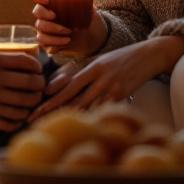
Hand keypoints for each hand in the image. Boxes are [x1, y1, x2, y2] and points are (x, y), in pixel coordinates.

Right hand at [0, 50, 44, 131]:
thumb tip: (8, 47)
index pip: (25, 62)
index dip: (37, 67)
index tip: (39, 71)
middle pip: (30, 84)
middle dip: (39, 87)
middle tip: (40, 89)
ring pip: (23, 105)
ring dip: (31, 105)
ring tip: (31, 104)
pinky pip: (9, 121)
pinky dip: (17, 121)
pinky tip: (18, 118)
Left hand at [28, 36, 183, 120]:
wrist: (151, 55)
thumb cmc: (122, 59)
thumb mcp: (101, 62)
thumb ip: (84, 75)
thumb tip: (61, 87)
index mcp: (92, 67)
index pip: (67, 87)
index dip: (49, 100)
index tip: (33, 111)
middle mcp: (100, 77)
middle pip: (73, 99)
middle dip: (52, 111)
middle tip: (33, 122)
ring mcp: (113, 87)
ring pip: (88, 107)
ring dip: (71, 119)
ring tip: (53, 129)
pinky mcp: (124, 95)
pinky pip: (105, 111)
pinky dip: (93, 119)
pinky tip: (82, 128)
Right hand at [30, 0, 106, 56]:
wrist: (91, 37)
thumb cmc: (87, 19)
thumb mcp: (89, 9)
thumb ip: (86, 3)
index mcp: (53, 3)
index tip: (46, 0)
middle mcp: (46, 16)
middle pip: (37, 12)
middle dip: (45, 14)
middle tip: (55, 16)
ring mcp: (45, 30)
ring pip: (40, 30)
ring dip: (53, 32)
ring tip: (69, 34)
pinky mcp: (47, 43)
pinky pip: (44, 44)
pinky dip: (55, 43)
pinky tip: (66, 42)